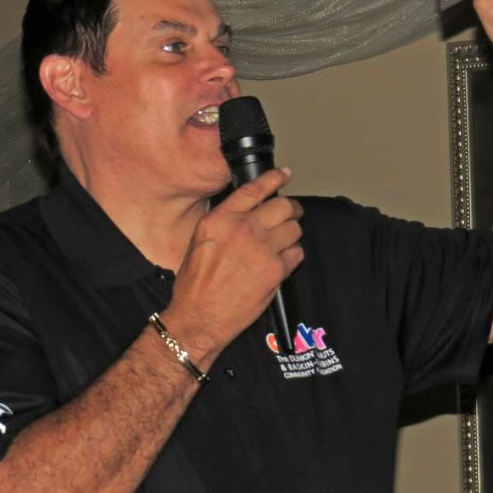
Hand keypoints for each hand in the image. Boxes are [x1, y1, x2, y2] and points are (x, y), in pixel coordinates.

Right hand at [163, 168, 303, 363]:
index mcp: (220, 219)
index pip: (255, 188)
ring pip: (294, 228)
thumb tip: (247, 211)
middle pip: (282, 205)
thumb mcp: (200, 240)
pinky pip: (297, 253)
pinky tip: (281, 262)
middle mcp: (242, 228)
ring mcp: (261, 248)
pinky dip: (293, 256)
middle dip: (291, 209)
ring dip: (292, 233)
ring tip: (283, 242)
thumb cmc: (194, 285)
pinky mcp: (275, 270)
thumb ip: (224, 221)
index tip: (284, 175)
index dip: (274, 178)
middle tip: (292, 214)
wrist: (199, 318)